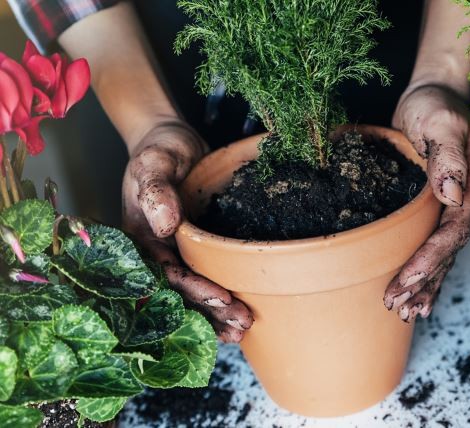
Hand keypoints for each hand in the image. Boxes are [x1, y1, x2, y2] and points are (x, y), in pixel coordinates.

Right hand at [122, 121, 253, 341]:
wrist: (172, 142)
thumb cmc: (160, 150)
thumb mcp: (155, 162)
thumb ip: (156, 189)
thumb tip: (164, 225)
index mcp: (141, 241)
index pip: (166, 274)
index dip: (193, 290)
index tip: (222, 299)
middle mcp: (157, 254)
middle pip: (181, 294)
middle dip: (210, 313)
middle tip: (241, 326)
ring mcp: (176, 254)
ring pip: (194, 293)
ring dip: (216, 315)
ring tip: (243, 331)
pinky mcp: (194, 251)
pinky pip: (206, 278)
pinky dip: (221, 298)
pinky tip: (239, 313)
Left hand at [384, 84, 469, 321]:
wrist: (434, 95)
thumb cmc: (436, 104)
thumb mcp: (440, 120)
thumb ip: (446, 154)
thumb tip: (450, 193)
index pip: (452, 231)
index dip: (430, 258)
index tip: (407, 280)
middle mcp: (466, 202)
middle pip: (448, 251)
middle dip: (424, 282)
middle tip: (398, 306)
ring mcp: (453, 207)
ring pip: (442, 255)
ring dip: (426, 285)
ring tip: (406, 311)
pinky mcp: (436, 208)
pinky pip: (433, 244)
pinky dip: (425, 269)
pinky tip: (414, 290)